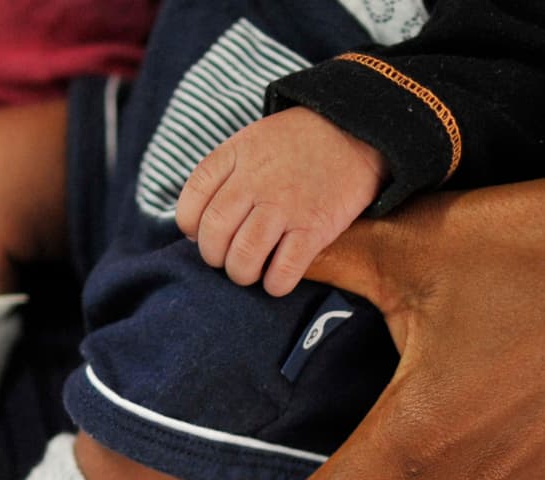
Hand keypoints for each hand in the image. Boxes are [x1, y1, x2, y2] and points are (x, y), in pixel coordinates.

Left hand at [175, 106, 386, 295]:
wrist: (354, 131)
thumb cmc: (295, 145)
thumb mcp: (249, 142)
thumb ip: (220, 177)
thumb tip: (195, 228)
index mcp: (234, 158)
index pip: (190, 206)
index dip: (191, 229)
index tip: (203, 233)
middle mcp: (255, 182)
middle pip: (214, 235)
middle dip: (214, 257)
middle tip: (228, 257)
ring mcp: (286, 206)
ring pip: (243, 258)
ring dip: (241, 273)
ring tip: (251, 270)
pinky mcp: (315, 228)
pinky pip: (283, 271)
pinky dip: (275, 283)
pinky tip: (277, 278)